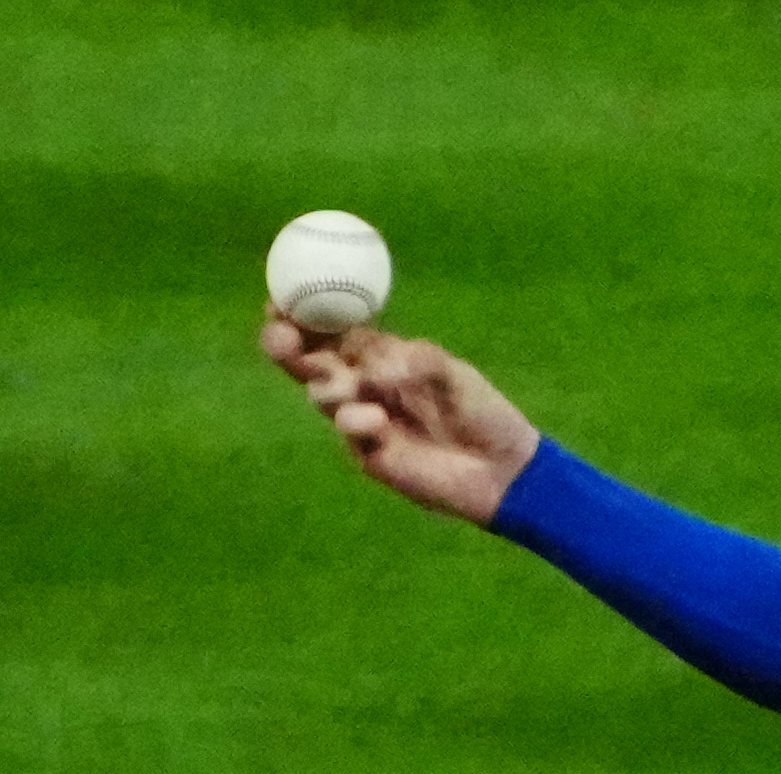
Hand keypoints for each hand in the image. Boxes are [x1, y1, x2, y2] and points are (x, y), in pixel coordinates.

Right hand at [261, 310, 537, 526]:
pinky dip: (355, 420)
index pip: (330, 329)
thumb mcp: (451, 371)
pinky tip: (376, 421)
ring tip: (348, 387)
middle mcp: (363, 383)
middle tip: (279, 336)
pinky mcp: (368, 454)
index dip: (301, 313)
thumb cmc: (481, 411)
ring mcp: (362, 419)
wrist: (502, 467)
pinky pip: (348, 430)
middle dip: (285, 345)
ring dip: (327, 385)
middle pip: (308, 360)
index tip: (279, 299)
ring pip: (321, 394)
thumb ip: (412, 360)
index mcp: (379, 354)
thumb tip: (371, 368)